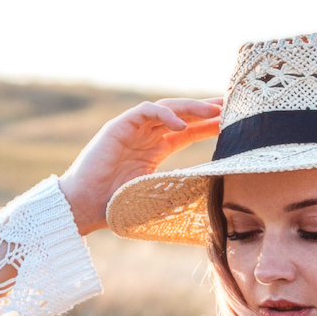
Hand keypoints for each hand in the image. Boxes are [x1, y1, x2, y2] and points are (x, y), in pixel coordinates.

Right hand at [60, 98, 223, 234]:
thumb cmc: (117, 207)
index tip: (232, 124)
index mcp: (154, 150)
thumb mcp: (157, 196)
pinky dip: (164, 115)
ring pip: (167, 108)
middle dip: (206, 109)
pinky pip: (145, 111)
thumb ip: (179, 188)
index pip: (187, 131)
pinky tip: (182, 126)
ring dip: (192, 108)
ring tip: (214, 111)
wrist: (84, 208)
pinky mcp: (118, 126)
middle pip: (181, 114)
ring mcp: (132, 128)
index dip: (208, 126)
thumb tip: (212, 193)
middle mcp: (145, 135)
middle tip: (231, 107)